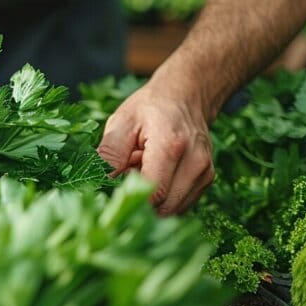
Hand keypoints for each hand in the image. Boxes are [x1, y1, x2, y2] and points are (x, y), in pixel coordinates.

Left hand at [96, 84, 214, 215]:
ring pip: (172, 209)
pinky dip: (164, 196)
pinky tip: (155, 174)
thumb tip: (99, 184)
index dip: (130, 197)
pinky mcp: (207, 180)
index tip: (112, 189)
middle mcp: (195, 163)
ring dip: (152, 199)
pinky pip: (180, 204)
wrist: (185, 96)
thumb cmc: (149, 108)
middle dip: (140, 200)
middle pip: (164, 207)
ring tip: (142, 170)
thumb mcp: (121, 123)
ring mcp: (205, 173)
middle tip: (126, 175)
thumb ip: (109, 155)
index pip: (153, 192)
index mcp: (171, 145)